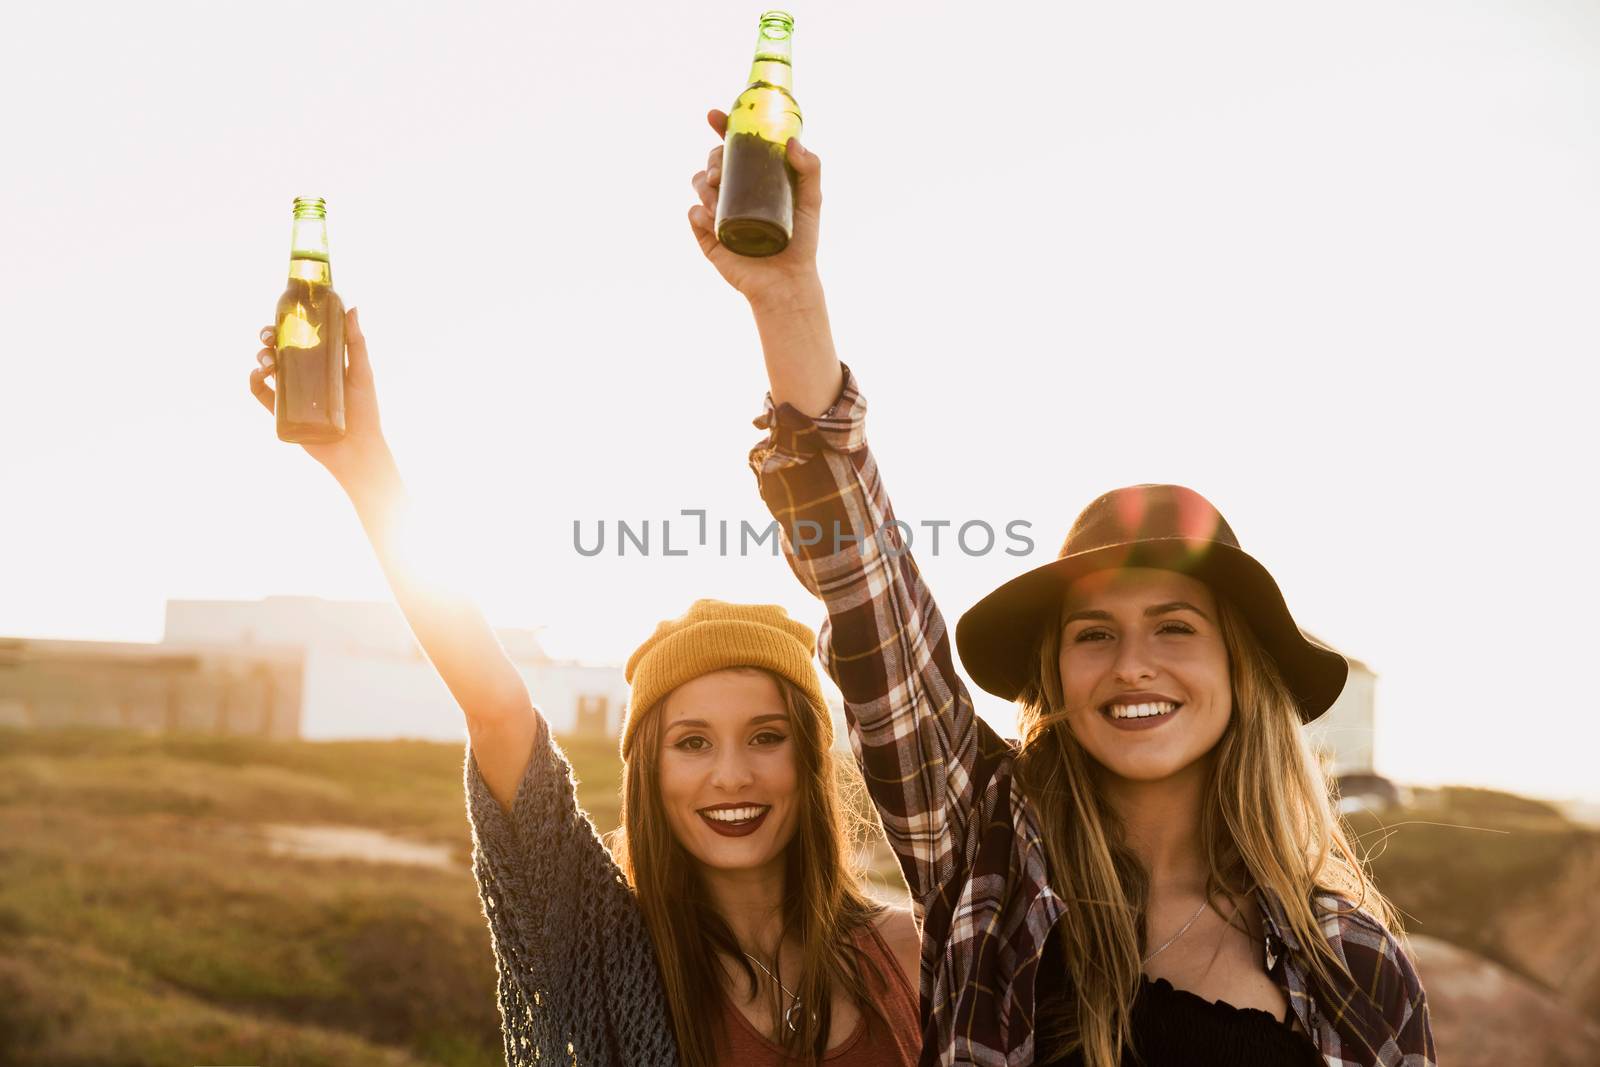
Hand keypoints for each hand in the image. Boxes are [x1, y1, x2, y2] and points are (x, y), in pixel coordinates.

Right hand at [249, 307, 391, 488]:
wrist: (356, 450)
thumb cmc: (365, 411)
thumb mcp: (361, 373)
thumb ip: (356, 343)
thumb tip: (351, 308)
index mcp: (322, 363)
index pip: (300, 337)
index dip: (287, 324)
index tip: (283, 313)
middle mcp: (305, 375)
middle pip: (280, 349)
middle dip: (268, 338)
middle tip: (268, 336)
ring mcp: (293, 393)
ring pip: (268, 368)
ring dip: (261, 357)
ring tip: (268, 359)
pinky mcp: (283, 412)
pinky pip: (262, 394)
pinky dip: (254, 381)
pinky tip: (257, 373)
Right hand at [688, 109, 822, 308]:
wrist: (787, 282)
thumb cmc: (801, 241)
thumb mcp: (811, 200)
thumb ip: (810, 168)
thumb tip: (791, 142)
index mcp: (754, 177)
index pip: (733, 146)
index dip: (721, 127)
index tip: (715, 116)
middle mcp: (733, 191)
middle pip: (713, 161)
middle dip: (712, 160)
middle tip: (720, 172)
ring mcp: (718, 213)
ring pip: (698, 184)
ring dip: (703, 184)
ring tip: (718, 198)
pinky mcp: (708, 236)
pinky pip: (693, 215)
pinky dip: (697, 212)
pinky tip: (708, 215)